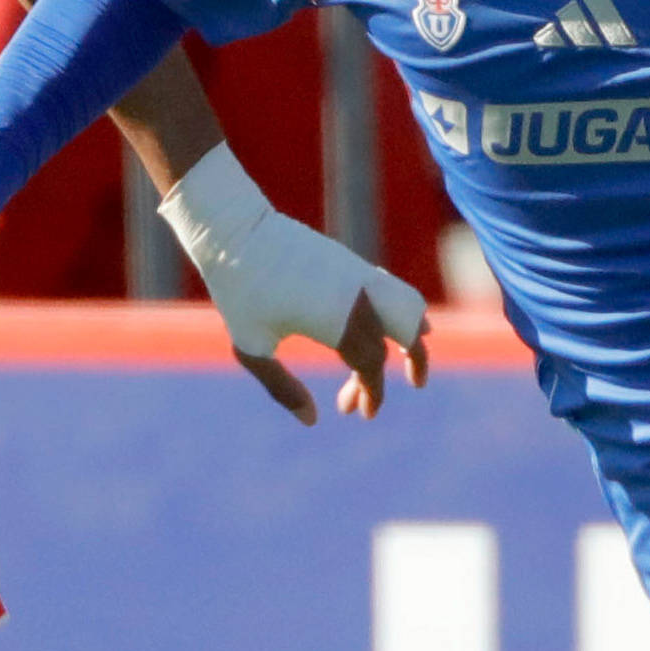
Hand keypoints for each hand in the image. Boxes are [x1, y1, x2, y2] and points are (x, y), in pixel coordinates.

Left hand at [154, 153, 433, 426]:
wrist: (236, 230)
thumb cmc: (239, 290)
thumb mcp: (252, 347)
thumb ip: (282, 387)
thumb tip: (312, 420)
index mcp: (336, 321)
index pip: (371, 366)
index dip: (372, 394)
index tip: (359, 413)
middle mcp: (357, 298)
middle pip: (395, 344)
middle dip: (384, 378)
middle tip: (371, 404)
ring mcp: (359, 277)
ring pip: (408, 310)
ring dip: (412, 338)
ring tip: (410, 357)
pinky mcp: (352, 263)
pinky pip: (393, 292)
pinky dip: (402, 313)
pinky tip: (389, 328)